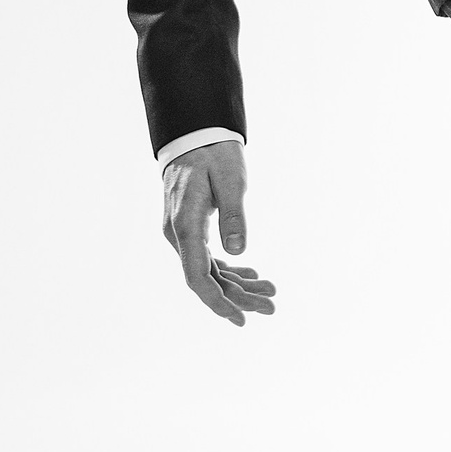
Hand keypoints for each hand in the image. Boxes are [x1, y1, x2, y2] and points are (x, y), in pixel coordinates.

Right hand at [160, 139, 276, 327]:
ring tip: (270, 292)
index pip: (197, 276)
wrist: (195, 133)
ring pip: (209, 271)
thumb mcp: (231, 180)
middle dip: (239, 297)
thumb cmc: (213, 153)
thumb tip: (237, 252)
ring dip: (238, 285)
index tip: (240, 318)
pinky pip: (209, 258)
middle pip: (207, 279)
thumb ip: (234, 215)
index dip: (218, 301)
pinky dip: (231, 269)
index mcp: (185, 225)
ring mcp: (182, 232)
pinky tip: (252, 275)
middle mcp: (178, 234)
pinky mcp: (191, 228)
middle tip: (272, 307)